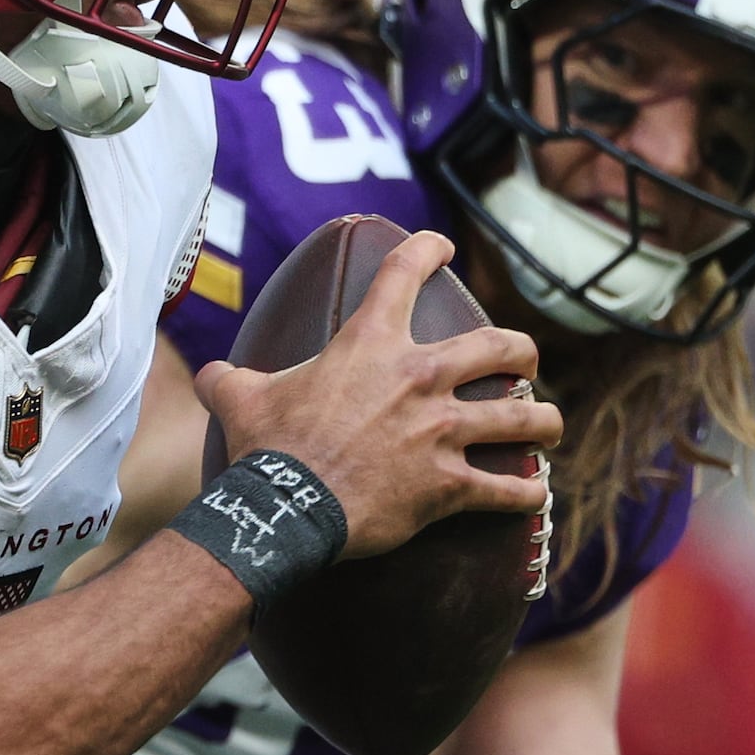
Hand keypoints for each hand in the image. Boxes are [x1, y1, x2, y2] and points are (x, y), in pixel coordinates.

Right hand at [191, 231, 558, 555]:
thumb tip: (206, 375)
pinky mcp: (449, 485)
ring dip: (543, 420)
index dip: (428, 250)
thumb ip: (229, 379)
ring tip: (548, 424)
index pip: (405, 272)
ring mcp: (441, 433)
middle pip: (501, 346)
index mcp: (371, 345)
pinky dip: (524, 493)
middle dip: (521, 352)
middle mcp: (419, 379)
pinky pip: (506, 489)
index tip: (442, 247)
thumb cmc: (266, 448)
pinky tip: (533, 493)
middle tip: (524, 360)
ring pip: (522, 418)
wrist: (286, 508)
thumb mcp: (238, 398)